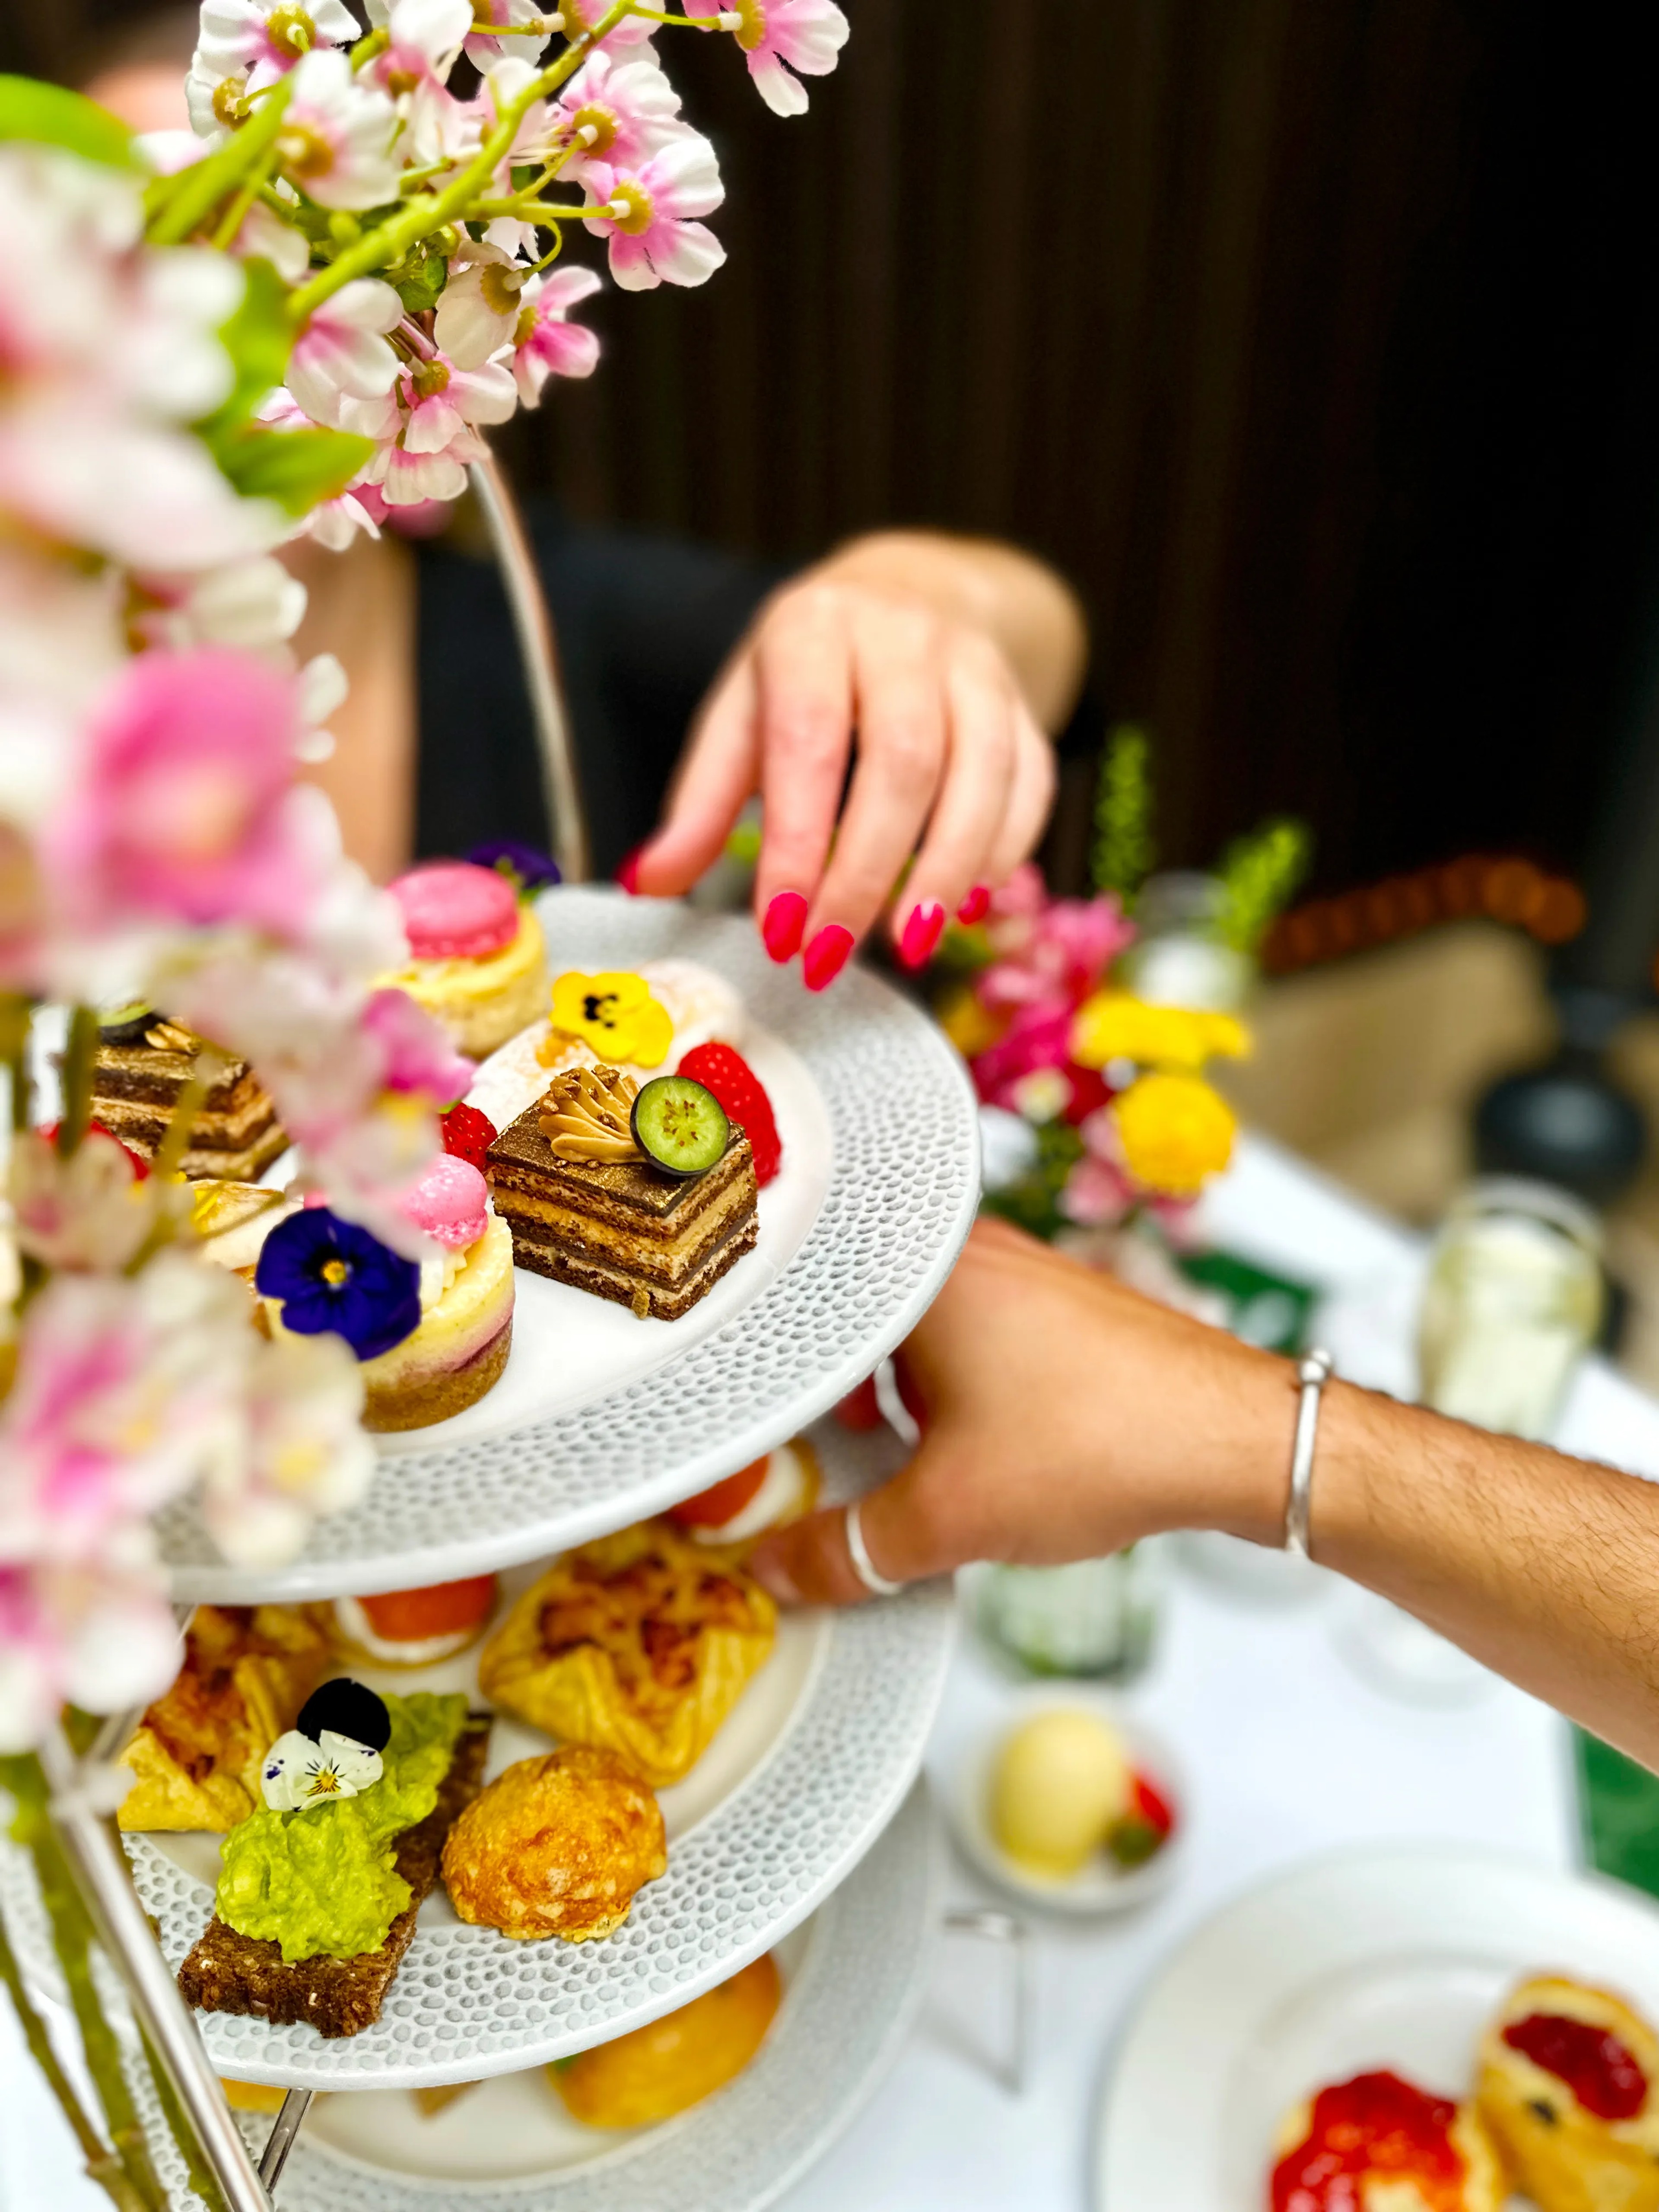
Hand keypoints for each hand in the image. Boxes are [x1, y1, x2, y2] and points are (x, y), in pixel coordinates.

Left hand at [629, 534, 1081, 986]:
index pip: (809, 741)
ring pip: (981, 773)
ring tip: (907, 948)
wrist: (911, 596)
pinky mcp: (1023, 702)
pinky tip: (964, 906)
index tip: (777, 930)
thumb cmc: (807, 676)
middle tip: (829, 956)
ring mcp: (975, 665)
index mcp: (814, 629)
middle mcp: (904, 635)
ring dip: (946, 873)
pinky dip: (1001, 852)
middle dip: (865, 874)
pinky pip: (1030, 783)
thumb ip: (700, 803)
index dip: (796, 843)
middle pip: (903, 761)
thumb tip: (645, 883)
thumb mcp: (742, 716)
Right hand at [750, 1217, 1292, 1604]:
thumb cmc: (1097, 1443)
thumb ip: (850, 1548)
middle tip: (796, 1450)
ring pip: (911, 1326)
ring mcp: (1015, 1269)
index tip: (738, 1425)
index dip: (759, 1370)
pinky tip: (949, 1444)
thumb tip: (777, 1575)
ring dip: (886, 1392)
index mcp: (918, 1270)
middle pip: (852, 1312)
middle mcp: (963, 1248)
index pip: (798, 1301)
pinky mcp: (1055, 1303)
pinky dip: (939, 1387)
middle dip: (823, 1388)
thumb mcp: (949, 1516)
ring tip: (873, 1456)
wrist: (1237, 1435)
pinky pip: (964, 1335)